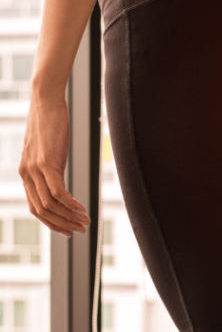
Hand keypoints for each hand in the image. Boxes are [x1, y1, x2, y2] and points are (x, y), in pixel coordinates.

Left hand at [19, 94, 90, 236]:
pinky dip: (71, 204)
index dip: (52, 222)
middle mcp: (26, 174)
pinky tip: (83, 208)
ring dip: (69, 216)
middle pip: (42, 211)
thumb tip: (59, 176)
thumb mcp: (49, 149)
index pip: (36, 207)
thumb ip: (51, 166)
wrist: (45, 100)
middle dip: (62, 224)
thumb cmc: (50, 122)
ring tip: (86, 221)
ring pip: (50, 204)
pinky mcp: (46, 163)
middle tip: (80, 230)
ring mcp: (35, 169)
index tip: (68, 229)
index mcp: (26, 173)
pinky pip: (58, 192)